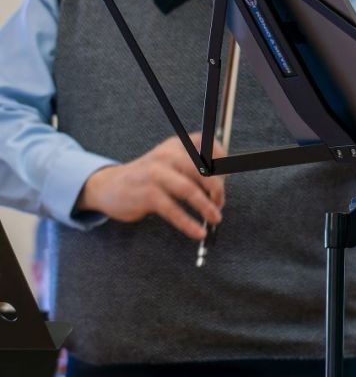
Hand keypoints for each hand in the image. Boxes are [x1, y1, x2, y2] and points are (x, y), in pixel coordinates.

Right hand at [74, 133, 224, 241]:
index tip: (227, 176)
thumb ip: (194, 167)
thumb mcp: (170, 162)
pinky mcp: (147, 195)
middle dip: (217, 188)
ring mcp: (156, 174)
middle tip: (221, 202)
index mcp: (176, 145)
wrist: (108, 186)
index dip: (222, 160)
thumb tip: (223, 183)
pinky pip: (174, 211)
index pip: (207, 144)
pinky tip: (198, 232)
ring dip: (206, 206)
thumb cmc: (148, 177)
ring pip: (190, 190)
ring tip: (216, 218)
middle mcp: (167, 155)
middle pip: (202, 169)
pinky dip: (189, 223)